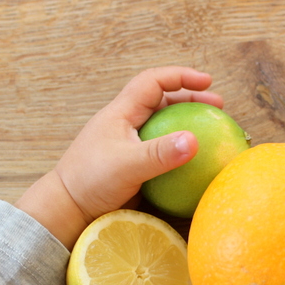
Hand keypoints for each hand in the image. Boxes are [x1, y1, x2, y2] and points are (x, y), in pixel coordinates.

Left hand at [15, 66, 222, 248]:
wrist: (67, 208)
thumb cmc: (90, 181)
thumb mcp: (127, 165)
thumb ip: (160, 154)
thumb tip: (193, 141)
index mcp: (122, 112)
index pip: (154, 82)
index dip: (181, 76)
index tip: (207, 80)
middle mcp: (127, 123)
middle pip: (163, 99)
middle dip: (191, 97)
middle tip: (217, 106)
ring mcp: (130, 143)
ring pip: (163, 123)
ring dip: (187, 122)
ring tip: (211, 129)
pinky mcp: (133, 163)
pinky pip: (161, 148)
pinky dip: (179, 147)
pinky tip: (194, 160)